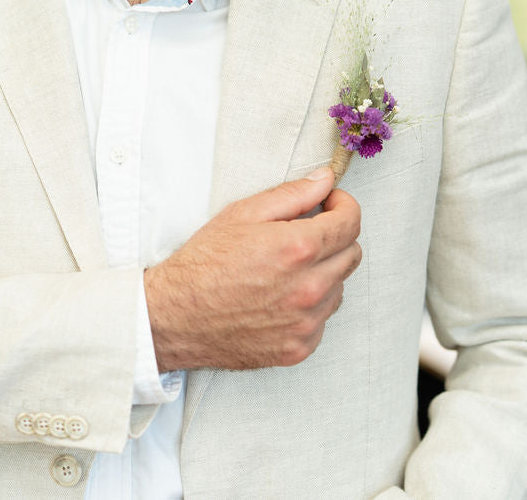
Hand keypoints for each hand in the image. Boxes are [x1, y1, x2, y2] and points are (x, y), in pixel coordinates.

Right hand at [144, 167, 361, 370]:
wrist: (174, 317)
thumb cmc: (202, 264)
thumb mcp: (242, 214)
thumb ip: (292, 194)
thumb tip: (325, 180)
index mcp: (298, 248)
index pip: (351, 222)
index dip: (344, 206)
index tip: (331, 204)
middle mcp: (309, 288)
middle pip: (352, 254)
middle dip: (335, 238)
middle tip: (305, 234)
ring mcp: (306, 322)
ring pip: (339, 288)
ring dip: (323, 274)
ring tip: (285, 271)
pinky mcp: (299, 347)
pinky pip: (323, 319)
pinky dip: (310, 306)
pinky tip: (279, 299)